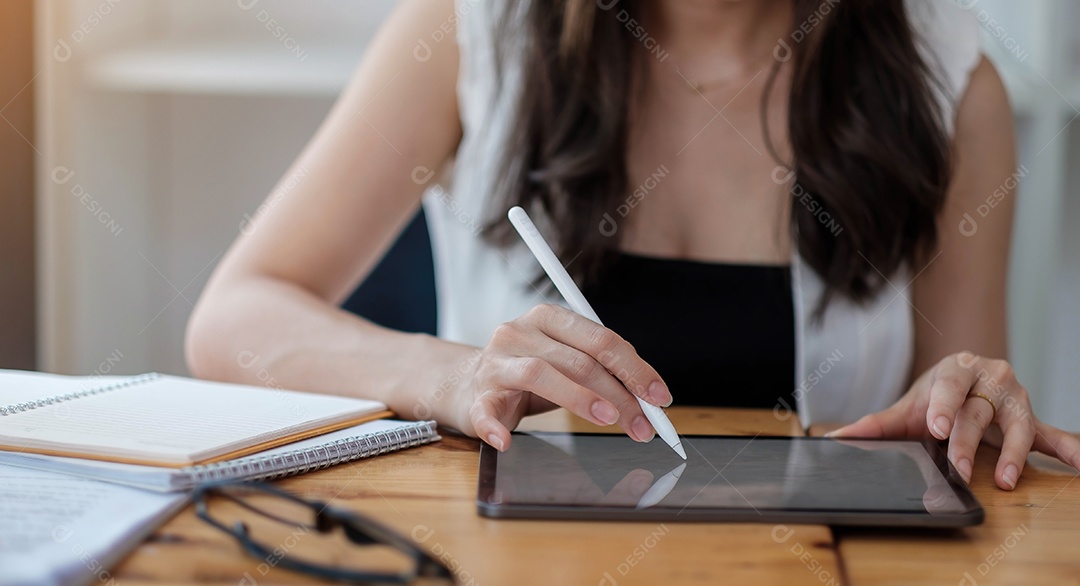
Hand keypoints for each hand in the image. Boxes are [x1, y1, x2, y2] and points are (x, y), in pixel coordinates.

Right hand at [451, 304, 671, 450]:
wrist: (467, 384)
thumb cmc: (528, 374)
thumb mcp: (566, 362)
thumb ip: (601, 370)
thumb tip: (649, 397)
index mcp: (548, 318)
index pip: (600, 338)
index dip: (635, 368)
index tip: (659, 396)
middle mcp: (519, 332)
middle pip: (578, 360)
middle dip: (618, 393)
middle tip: (642, 423)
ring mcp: (495, 364)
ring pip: (540, 374)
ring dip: (578, 399)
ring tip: (607, 420)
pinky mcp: (476, 397)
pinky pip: (485, 411)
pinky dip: (495, 426)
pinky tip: (506, 441)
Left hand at [828, 352, 1079, 490]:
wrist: (964, 379)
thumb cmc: (935, 395)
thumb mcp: (908, 406)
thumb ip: (876, 423)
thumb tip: (837, 437)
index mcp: (955, 370)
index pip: (948, 388)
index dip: (942, 407)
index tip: (935, 429)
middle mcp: (990, 378)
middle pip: (977, 412)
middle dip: (966, 442)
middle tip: (959, 470)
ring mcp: (1015, 398)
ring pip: (1016, 424)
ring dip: (1012, 453)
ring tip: (1006, 479)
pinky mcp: (1032, 419)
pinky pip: (1052, 434)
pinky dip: (1068, 447)